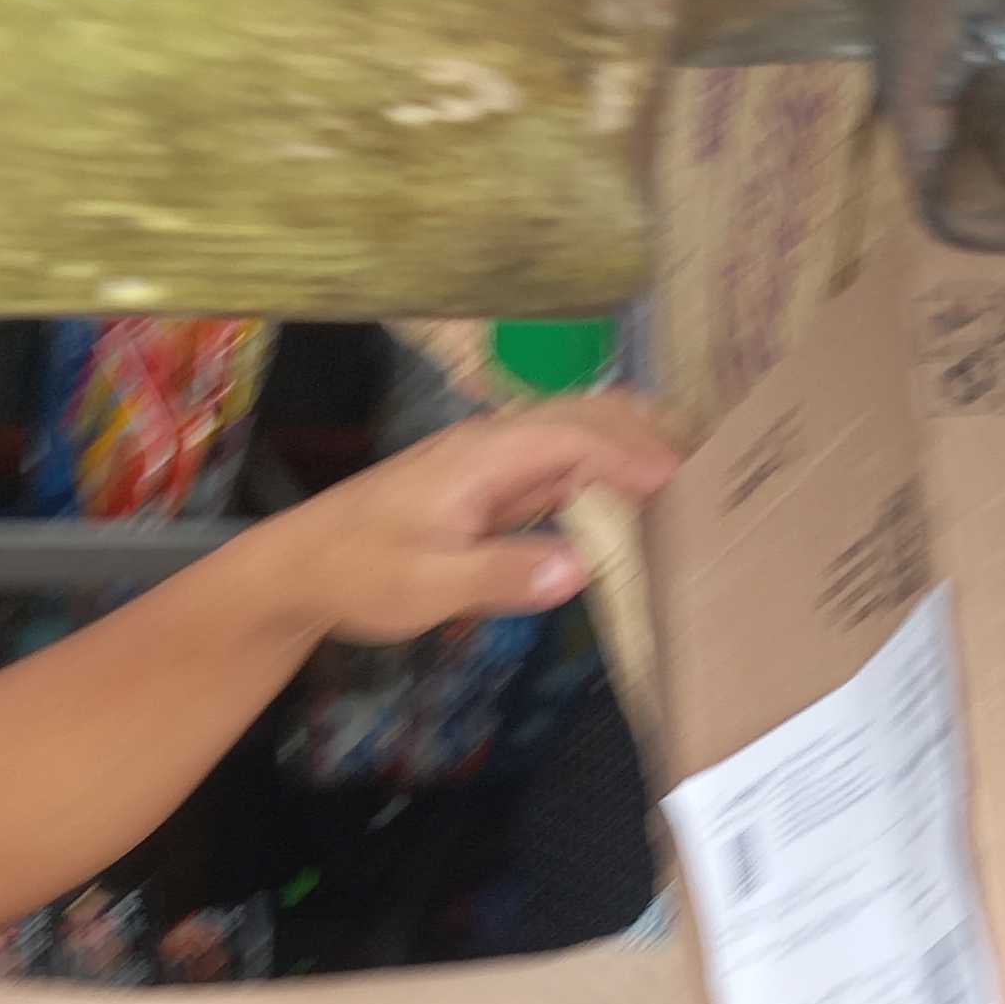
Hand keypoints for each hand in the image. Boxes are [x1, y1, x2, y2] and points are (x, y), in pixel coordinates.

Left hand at [258, 397, 684, 646]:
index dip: (632, 456)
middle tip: (705, 459)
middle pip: (581, 416)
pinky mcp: (481, 486)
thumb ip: (501, 575)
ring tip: (681, 466)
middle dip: (643, 431)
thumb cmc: (358, 574)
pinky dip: (596, 469)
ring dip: (625, 443)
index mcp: (482, 455)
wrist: (299, 568)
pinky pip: (552, 463)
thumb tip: (579, 567)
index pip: (575, 437)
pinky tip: (620, 493)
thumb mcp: (427, 586)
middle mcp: (489, 445)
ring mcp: (486, 463)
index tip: (682, 481)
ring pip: (569, 433)